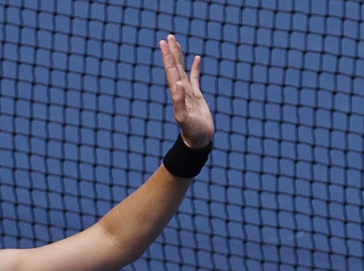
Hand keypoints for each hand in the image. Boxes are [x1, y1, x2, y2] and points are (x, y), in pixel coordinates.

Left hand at [159, 34, 214, 149]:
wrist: (199, 141)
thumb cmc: (191, 131)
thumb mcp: (184, 117)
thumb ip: (179, 101)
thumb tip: (178, 83)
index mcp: (177, 93)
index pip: (171, 71)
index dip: (168, 57)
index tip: (164, 43)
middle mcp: (180, 90)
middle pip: (175, 67)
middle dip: (171, 52)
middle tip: (168, 37)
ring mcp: (188, 92)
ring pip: (183, 70)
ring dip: (179, 57)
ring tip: (176, 43)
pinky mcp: (197, 96)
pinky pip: (196, 78)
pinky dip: (195, 68)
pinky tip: (197, 58)